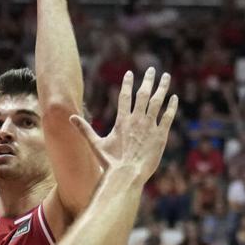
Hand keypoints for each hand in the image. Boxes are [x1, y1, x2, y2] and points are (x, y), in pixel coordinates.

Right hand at [70, 68, 177, 182]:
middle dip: (147, 80)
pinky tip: (174, 98)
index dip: (127, 84)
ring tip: (166, 77)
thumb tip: (70, 118)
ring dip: (162, 88)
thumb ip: (84, 129)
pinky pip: (168, 117)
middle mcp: (137, 120)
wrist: (128, 175)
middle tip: (150, 70)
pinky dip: (171, 106)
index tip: (129, 73)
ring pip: (158, 102)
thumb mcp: (96, 144)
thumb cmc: (111, 162)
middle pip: (143, 94)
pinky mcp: (161, 135)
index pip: (125, 96)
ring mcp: (150, 126)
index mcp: (122, 121)